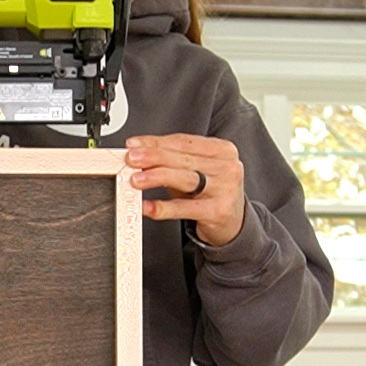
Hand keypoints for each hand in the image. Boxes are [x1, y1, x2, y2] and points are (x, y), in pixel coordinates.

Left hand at [126, 134, 246, 245]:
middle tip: (132, 158)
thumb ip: (171, 161)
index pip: (184, 142)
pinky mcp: (219, 211)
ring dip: (157, 177)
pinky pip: (186, 208)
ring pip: (185, 179)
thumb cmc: (210, 192)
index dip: (156, 142)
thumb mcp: (195, 171)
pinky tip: (148, 206)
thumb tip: (138, 153)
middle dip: (153, 157)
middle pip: (183, 158)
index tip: (134, 144)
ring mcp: (225, 189)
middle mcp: (227, 167)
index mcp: (222, 150)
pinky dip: (164, 207)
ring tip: (136, 179)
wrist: (233, 223)